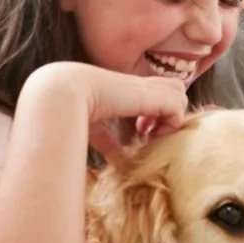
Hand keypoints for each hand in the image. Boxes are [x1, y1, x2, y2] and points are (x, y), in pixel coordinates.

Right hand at [24, 63, 190, 159]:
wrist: (63, 95)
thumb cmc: (69, 109)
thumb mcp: (93, 126)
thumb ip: (107, 139)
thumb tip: (116, 158)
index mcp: (123, 87)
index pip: (154, 92)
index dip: (155, 112)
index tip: (140, 132)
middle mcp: (138, 84)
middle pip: (173, 88)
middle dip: (169, 111)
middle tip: (151, 132)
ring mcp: (147, 88)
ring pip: (180, 95)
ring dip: (170, 119)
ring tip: (152, 135)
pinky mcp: (153, 96)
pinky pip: (179, 109)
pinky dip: (170, 125)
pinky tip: (149, 135)